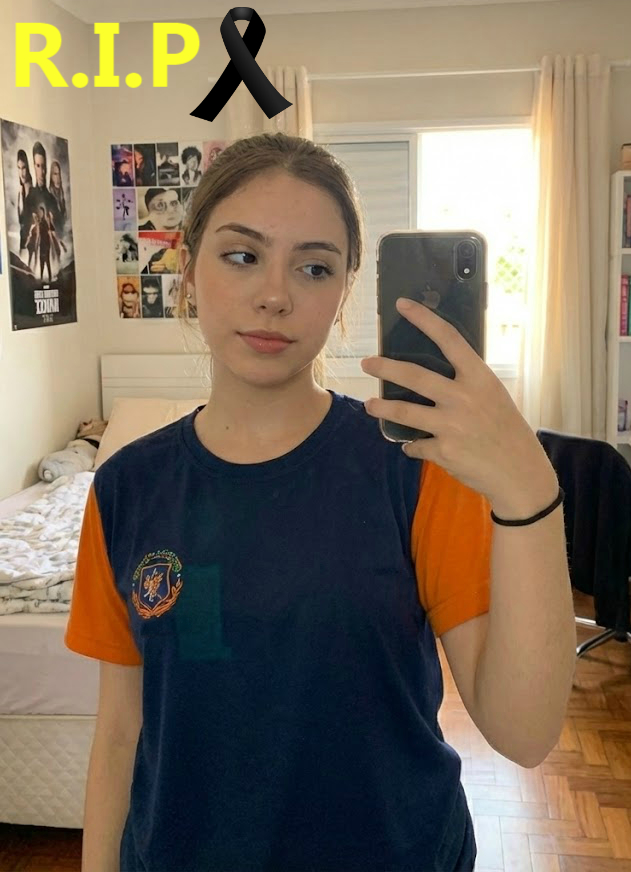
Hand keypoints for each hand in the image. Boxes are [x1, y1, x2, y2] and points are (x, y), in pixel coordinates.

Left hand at [360, 297, 557, 515]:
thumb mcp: (494, 396)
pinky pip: (415, 445)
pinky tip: (411, 446)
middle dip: (385, 368)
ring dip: (382, 409)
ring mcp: (451, 425)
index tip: (402, 305)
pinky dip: (411, 446)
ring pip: (404, 412)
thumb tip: (433, 372)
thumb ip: (467, 382)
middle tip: (366, 364)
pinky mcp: (443, 451)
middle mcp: (463, 398)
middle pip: (414, 376)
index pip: (448, 339)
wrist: (519, 473)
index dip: (424, 319)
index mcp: (479, 378)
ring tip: (370, 406)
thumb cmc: (507, 430)